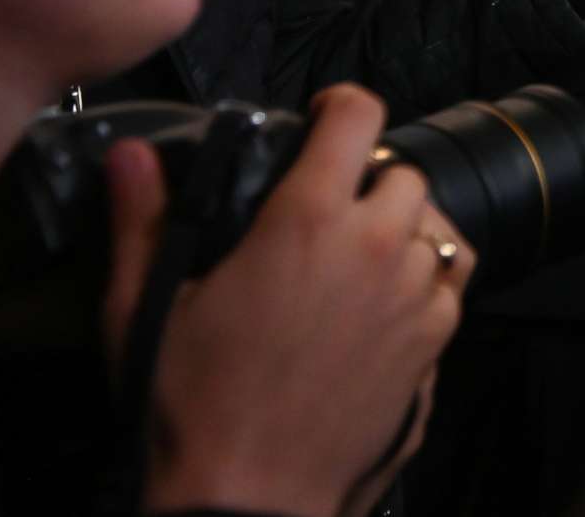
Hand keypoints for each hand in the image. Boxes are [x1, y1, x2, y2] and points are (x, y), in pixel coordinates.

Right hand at [108, 86, 468, 516]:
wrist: (247, 499)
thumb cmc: (190, 410)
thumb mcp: (146, 309)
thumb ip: (145, 221)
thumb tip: (132, 158)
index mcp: (308, 221)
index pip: (357, 116)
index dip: (341, 106)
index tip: (324, 118)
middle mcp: (376, 246)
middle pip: (402, 172)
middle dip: (369, 179)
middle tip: (330, 208)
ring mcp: (415, 295)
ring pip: (437, 226)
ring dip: (404, 230)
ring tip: (359, 257)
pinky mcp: (436, 343)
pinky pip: (452, 285)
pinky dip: (426, 282)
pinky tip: (383, 305)